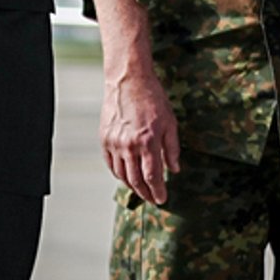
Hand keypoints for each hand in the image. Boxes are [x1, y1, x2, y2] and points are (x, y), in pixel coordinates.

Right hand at [102, 63, 180, 204]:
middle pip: (136, 180)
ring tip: (141, 191)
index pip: (152, 176)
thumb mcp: (170, 122)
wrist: (129, 80)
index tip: (162, 199)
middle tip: (152, 199)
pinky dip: (118, 174)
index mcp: (148, 141)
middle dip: (145, 193)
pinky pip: (110, 164)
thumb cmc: (153, 99)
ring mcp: (114, 143)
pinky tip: (127, 176)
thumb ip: (172, 148)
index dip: (158, 191)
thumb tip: (175, 170)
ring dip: (132, 186)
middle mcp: (129, 145)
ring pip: (122, 175)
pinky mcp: (104, 139)